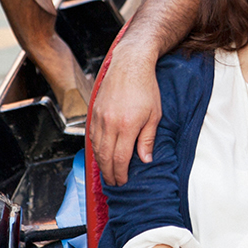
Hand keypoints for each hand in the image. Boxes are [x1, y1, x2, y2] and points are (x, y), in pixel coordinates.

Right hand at [91, 52, 161, 185]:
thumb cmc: (146, 88)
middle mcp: (109, 124)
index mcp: (127, 126)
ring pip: (96, 147)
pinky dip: (96, 148)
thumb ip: (147, 139)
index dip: (121, 173)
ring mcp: (99, 117)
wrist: (130, 64)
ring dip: (101, 163)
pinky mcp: (94, 110)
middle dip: (109, 173)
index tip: (123, 181)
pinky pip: (92, 135)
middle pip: (105, 156)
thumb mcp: (154, 115)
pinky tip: (101, 153)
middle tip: (114, 183)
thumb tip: (145, 160)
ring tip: (107, 172)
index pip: (120, 158)